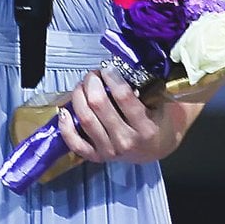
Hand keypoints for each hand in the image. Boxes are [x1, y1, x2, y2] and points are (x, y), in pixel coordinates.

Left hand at [58, 64, 189, 165]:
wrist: (156, 149)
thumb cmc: (157, 121)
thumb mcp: (160, 104)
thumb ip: (145, 87)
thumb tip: (121, 67)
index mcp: (145, 128)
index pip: (123, 97)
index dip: (112, 77)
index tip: (108, 68)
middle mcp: (126, 141)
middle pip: (99, 105)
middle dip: (92, 83)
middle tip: (93, 75)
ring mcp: (110, 151)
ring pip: (86, 119)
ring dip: (79, 96)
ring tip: (82, 86)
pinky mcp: (97, 156)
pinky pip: (76, 143)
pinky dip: (66, 127)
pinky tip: (65, 111)